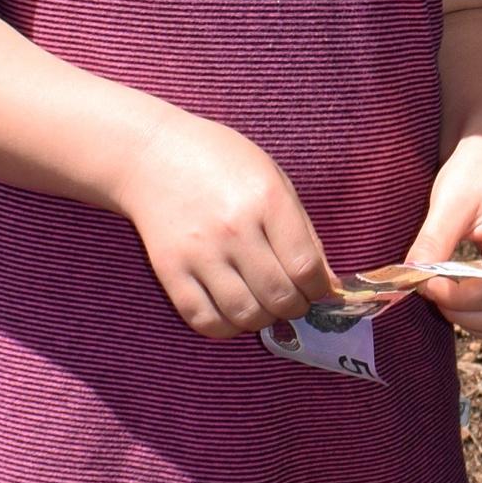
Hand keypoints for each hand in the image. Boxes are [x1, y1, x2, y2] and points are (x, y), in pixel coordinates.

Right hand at [112, 105, 335, 336]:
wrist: (153, 154)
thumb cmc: (223, 163)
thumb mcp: (273, 179)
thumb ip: (304, 231)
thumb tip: (328, 284)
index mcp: (267, 200)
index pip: (305, 267)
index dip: (319, 289)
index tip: (316, 289)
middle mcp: (234, 228)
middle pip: (279, 296)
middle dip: (296, 308)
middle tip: (292, 300)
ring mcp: (199, 251)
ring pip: (245, 315)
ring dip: (263, 320)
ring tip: (264, 305)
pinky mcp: (169, 269)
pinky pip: (204, 319)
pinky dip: (226, 328)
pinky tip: (232, 312)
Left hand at [402, 136, 481, 347]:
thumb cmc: (476, 170)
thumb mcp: (449, 200)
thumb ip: (432, 242)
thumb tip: (410, 280)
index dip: (454, 296)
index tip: (422, 282)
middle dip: (461, 313)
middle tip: (430, 289)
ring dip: (472, 324)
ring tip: (444, 295)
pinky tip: (460, 299)